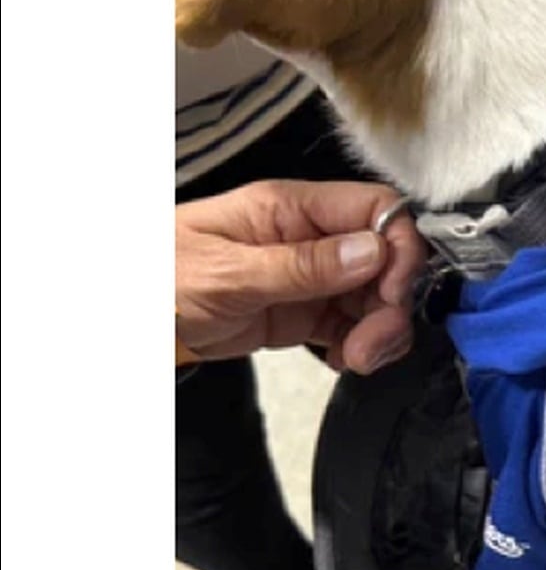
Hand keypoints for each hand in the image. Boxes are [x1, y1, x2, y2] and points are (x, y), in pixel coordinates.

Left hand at [175, 180, 426, 373]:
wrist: (123, 322)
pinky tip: (342, 361)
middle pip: (385, 259)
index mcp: (291, 209)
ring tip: (356, 360)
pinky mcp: (304, 312)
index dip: (398, 249)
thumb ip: (303, 264)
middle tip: (371, 346)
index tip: (392, 293)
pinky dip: (360, 347)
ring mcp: (309, 276)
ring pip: (375, 296)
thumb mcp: (227, 272)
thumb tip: (372, 250)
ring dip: (380, 331)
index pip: (376, 209)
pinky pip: (353, 325)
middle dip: (390, 304)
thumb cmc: (157, 280)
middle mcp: (309, 237)